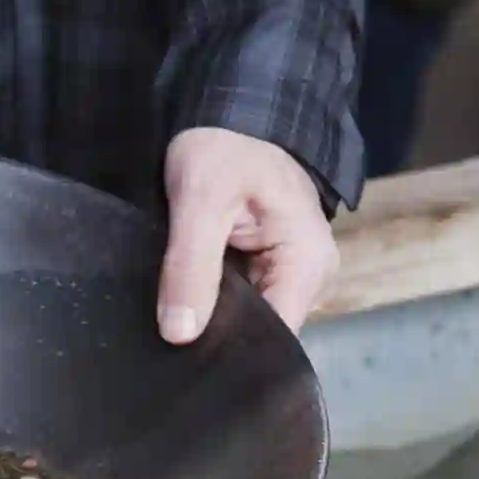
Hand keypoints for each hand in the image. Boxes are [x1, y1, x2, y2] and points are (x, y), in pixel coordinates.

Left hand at [156, 127, 339, 341]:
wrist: (231, 117)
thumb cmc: (224, 148)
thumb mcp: (200, 200)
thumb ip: (190, 267)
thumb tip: (179, 335)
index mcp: (309, 264)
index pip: (275, 338)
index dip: (232, 351)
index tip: (186, 360)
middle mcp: (311, 279)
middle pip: (264, 334)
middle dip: (219, 339)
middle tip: (168, 342)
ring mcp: (292, 277)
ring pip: (250, 322)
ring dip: (214, 322)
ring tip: (173, 323)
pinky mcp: (270, 272)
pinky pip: (243, 303)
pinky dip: (214, 305)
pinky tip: (186, 308)